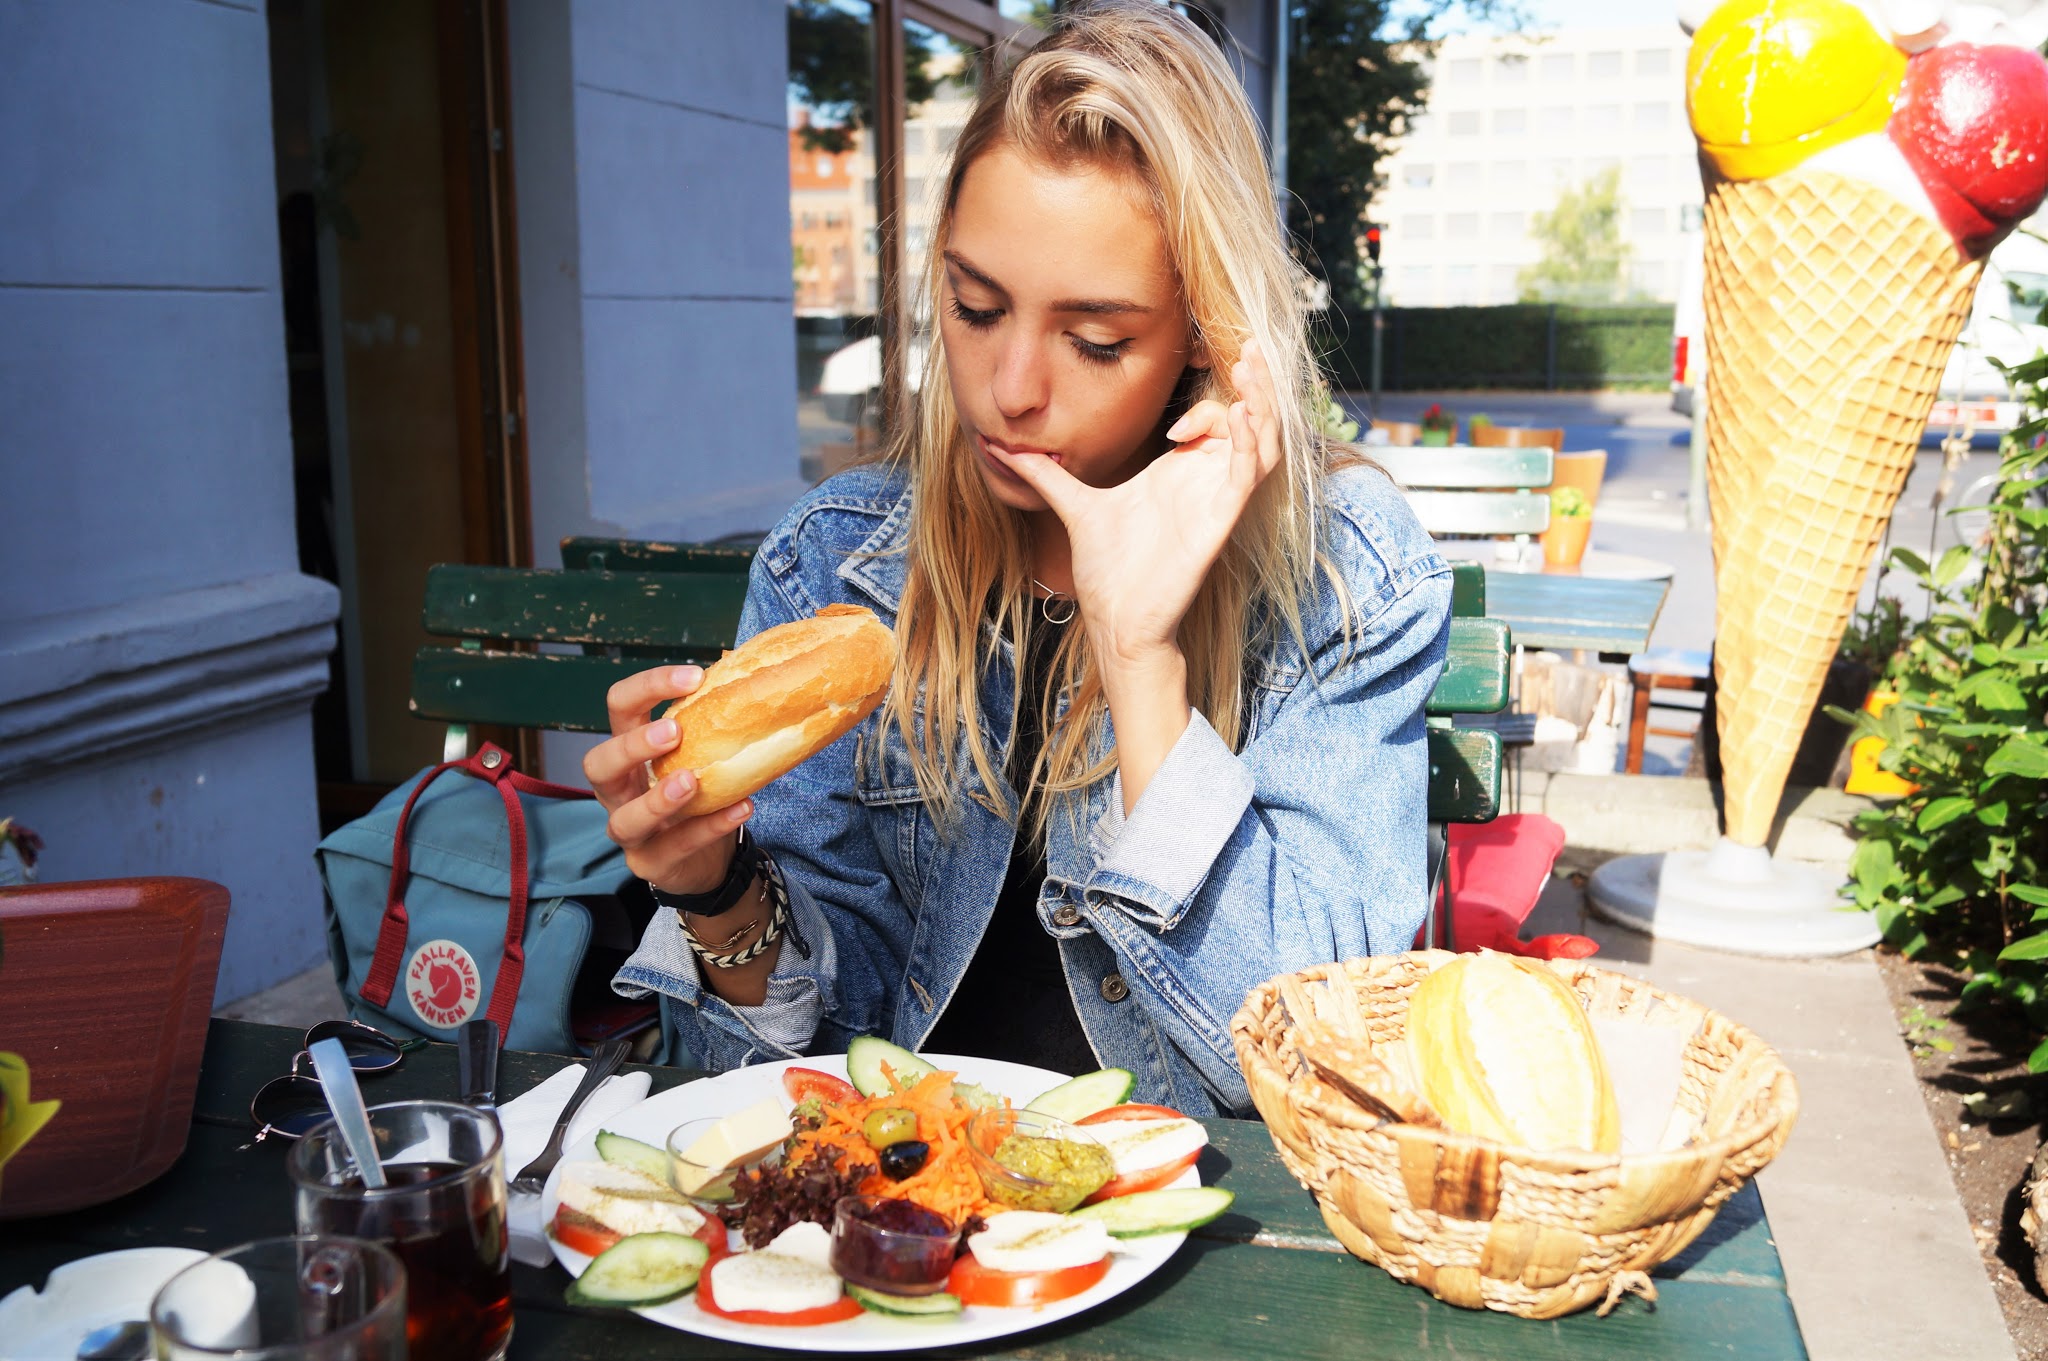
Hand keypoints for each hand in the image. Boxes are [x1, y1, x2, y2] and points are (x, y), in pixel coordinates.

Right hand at [584, 666, 752, 892]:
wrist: (710, 860)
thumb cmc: (699, 795)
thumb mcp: (700, 755)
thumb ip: (710, 720)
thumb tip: (741, 664)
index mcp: (627, 751)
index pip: (619, 707)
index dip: (647, 686)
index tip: (694, 676)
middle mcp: (618, 790)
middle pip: (599, 764)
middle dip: (632, 747)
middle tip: (675, 732)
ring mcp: (629, 831)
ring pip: (624, 819)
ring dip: (657, 798)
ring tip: (692, 781)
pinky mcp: (650, 864)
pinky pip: (674, 846)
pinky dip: (709, 827)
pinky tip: (742, 808)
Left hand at [995, 342, 1283, 668]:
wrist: (1115, 619)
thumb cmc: (1107, 570)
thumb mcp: (1073, 506)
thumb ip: (1046, 475)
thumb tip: (1002, 450)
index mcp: (1178, 474)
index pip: (1212, 422)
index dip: (1202, 408)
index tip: (1172, 423)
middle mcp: (1204, 483)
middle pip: (1248, 423)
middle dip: (1252, 384)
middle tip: (1251, 346)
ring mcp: (1216, 501)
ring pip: (1262, 443)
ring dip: (1262, 405)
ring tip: (1252, 367)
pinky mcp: (1219, 522)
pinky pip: (1247, 476)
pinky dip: (1249, 444)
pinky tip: (1240, 416)